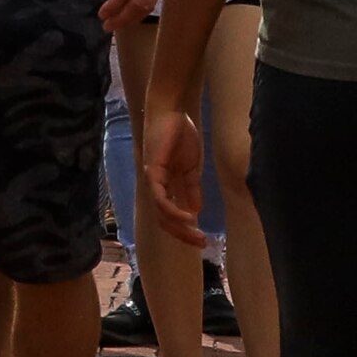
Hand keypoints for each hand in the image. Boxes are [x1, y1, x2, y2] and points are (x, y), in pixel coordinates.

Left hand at [89, 0, 168, 33]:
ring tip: (115, 24)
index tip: (101, 14)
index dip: (113, 6)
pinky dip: (140, 13)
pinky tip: (128, 18)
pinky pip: (152, 3)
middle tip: (107, 26)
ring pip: (147, 6)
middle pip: (138, 2)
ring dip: (131, 19)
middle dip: (122, 18)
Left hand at [143, 97, 206, 239]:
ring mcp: (153, 180)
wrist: (172, 111)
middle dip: (183, 235)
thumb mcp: (191, 167)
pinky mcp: (153, 171)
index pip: (171, 217)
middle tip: (203, 245)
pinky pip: (160, 198)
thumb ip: (191, 188)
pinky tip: (189, 218)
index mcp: (166, 186)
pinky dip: (173, 210)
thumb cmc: (180, 135)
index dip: (185, 231)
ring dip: (180, 228)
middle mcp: (156, 186)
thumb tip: (196, 211)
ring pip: (161, 214)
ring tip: (198, 235)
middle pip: (165, 221)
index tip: (204, 241)